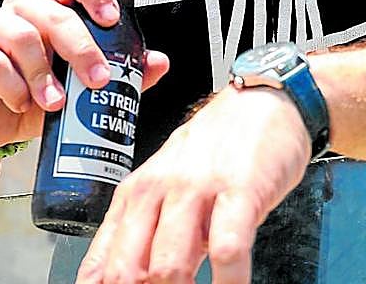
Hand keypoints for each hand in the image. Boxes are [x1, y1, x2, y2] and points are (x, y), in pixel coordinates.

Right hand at [0, 0, 169, 148]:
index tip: (112, 19)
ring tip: (56, 104)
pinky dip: (11, 86)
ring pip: (21, 34)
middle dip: (80, 47)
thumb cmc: (42, 96)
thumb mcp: (84, 88)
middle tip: (98, 80)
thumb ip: (123, 73)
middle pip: (52, 10)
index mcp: (54, 5)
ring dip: (44, 73)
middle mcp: (22, 7)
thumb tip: (160, 62)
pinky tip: (21, 103)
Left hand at [78, 86, 312, 283]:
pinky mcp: (240, 190)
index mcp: (135, 194)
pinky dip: (229, 283)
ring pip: (169, 266)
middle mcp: (159, 190)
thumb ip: (149, 233)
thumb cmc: (217, 147)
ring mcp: (198, 189)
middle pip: (128, 270)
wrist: (263, 99)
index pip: (102, 263)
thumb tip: (128, 281)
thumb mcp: (169, 184)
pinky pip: (228, 249)